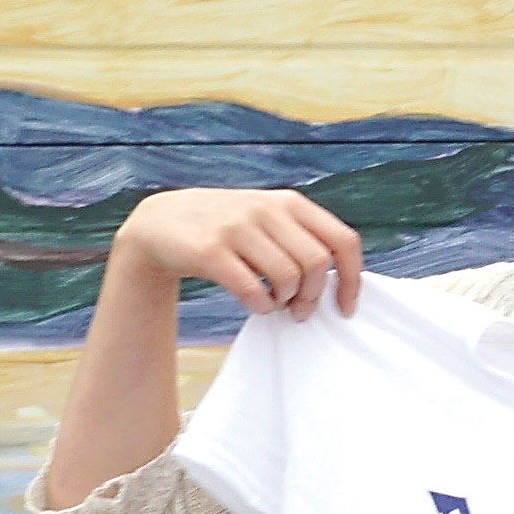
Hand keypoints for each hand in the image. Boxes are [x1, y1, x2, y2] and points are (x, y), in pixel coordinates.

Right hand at [110, 186, 365, 319]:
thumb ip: (303, 238)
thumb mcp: (268, 219)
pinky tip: (256, 303)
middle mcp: (266, 209)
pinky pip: (254, 290)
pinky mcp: (210, 251)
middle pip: (318, 264)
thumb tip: (343, 280)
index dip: (352, 280)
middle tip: (300, 310)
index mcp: (289, 202)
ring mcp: (237, 228)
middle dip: (314, 297)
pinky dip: (261, 306)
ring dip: (286, 302)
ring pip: (289, 278)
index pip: (342, 241)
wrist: (161, 223)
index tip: (345, 308)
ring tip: (275, 303)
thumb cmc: (227, 229)